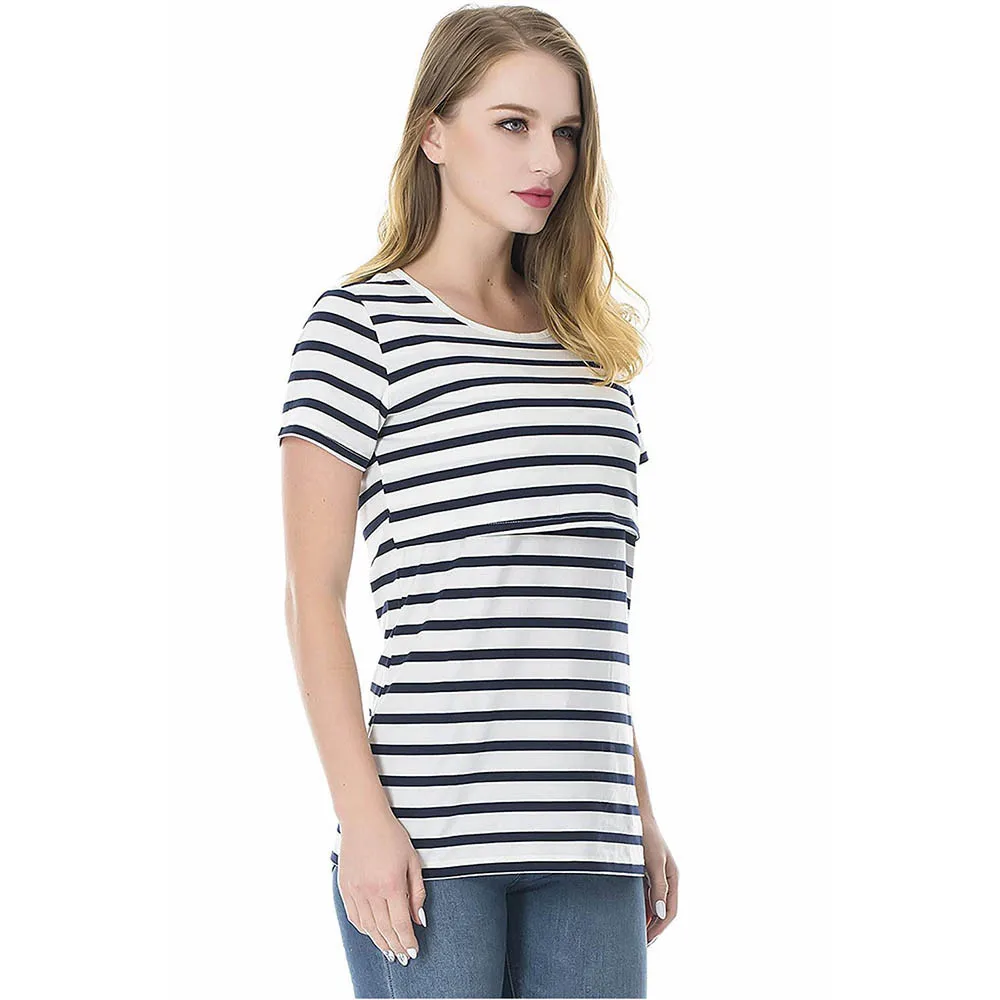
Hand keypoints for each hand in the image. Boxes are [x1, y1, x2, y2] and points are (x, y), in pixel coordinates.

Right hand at [337, 808, 427, 964]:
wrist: (363, 819)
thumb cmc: (392, 836)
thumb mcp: (412, 860)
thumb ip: (417, 892)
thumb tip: (419, 920)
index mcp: (392, 884)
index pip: (401, 924)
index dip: (408, 941)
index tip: (414, 952)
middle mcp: (372, 891)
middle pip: (384, 929)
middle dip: (395, 946)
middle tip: (403, 958)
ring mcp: (355, 890)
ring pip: (368, 927)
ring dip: (380, 942)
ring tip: (389, 951)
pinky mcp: (344, 887)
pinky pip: (354, 917)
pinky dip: (364, 929)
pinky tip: (372, 933)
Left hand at [641, 811, 677, 946]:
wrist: (632, 812)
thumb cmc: (644, 833)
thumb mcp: (653, 860)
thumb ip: (658, 887)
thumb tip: (661, 914)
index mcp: (672, 878)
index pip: (670, 911)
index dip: (660, 928)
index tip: (647, 942)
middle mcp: (664, 878)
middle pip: (661, 910)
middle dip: (652, 928)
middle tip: (638, 946)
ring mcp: (653, 875)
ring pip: (650, 904)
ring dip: (643, 919)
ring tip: (630, 935)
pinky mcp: (641, 871)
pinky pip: (640, 894)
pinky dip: (636, 907)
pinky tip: (624, 915)